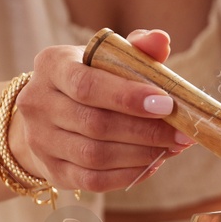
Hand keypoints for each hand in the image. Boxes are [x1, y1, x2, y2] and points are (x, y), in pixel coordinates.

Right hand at [11, 29, 193, 191]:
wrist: (47, 117)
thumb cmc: (89, 80)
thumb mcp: (105, 58)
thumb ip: (134, 50)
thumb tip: (161, 40)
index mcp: (52, 65)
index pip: (87, 84)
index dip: (127, 97)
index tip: (166, 104)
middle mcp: (38, 102)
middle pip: (96, 124)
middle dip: (146, 131)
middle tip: (182, 133)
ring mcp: (41, 140)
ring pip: (96, 156)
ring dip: (142, 154)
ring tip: (172, 148)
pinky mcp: (52, 171)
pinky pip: (94, 180)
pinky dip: (128, 174)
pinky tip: (152, 164)